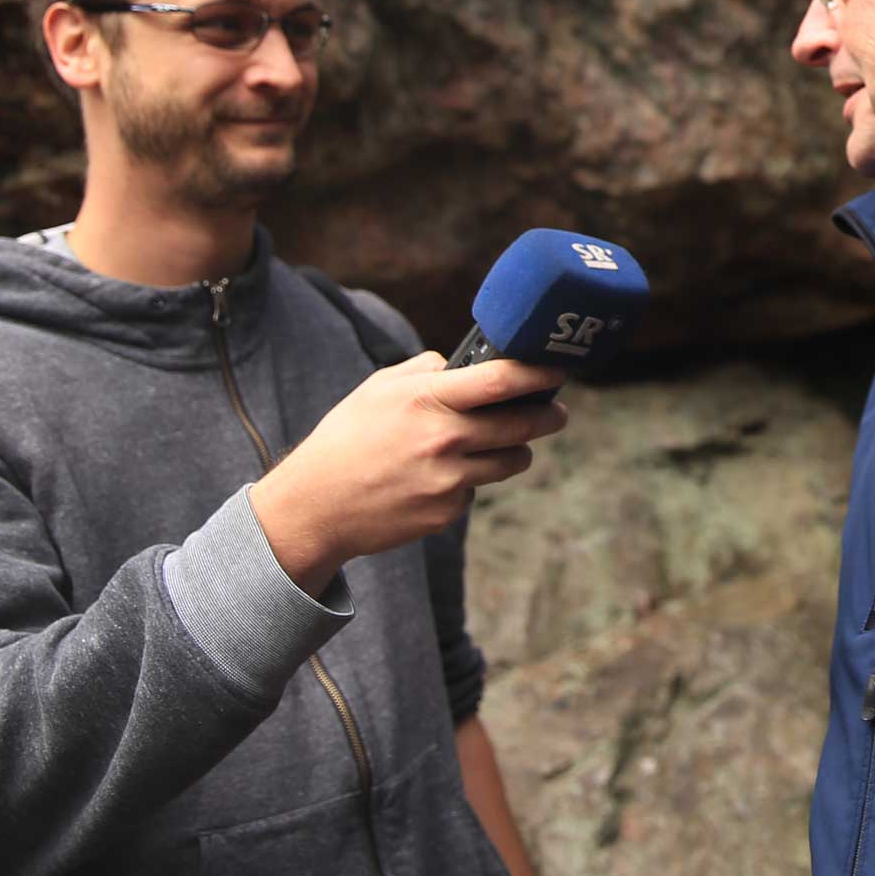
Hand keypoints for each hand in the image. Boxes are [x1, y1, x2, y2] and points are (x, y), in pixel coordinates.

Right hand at [248, 350, 567, 593]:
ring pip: (512, 460)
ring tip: (503, 442)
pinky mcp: (447, 511)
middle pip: (522, 424)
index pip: (501, 381)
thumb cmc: (345, 439)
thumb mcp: (377, 389)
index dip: (538, 374)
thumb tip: (461, 364)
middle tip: (556, 411)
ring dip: (516, 449)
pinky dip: (471, 479)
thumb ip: (424, 370)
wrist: (315, 507)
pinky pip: (478, 488)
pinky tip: (441, 475)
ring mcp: (449, 480)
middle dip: (549, 415)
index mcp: (427, 400)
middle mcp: (444, 439)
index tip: (559, 369)